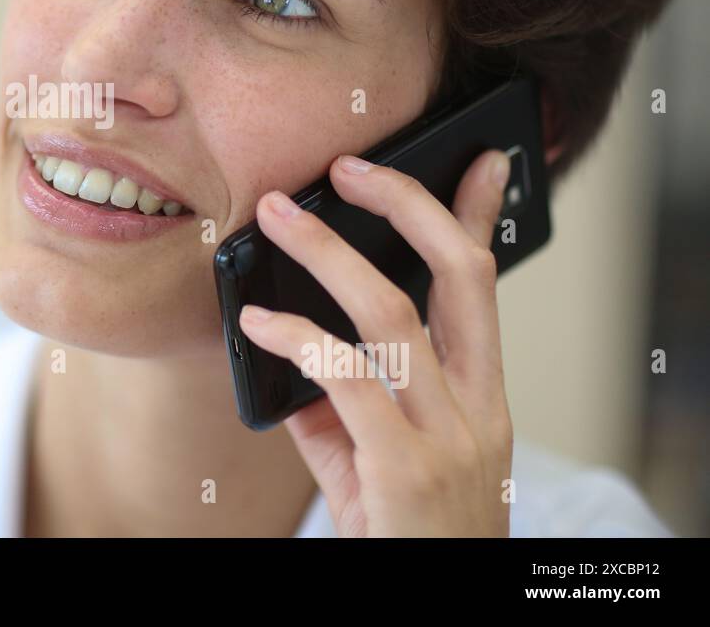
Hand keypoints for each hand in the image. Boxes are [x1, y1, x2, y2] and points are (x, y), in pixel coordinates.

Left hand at [238, 150, 513, 536]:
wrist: (432, 602)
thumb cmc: (400, 529)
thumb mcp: (377, 455)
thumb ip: (339, 397)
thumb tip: (284, 335)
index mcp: (481, 396)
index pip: (484, 287)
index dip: (481, 216)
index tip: (478, 159)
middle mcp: (478, 408)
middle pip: (459, 277)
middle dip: (410, 206)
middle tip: (350, 166)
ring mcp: (448, 438)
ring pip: (392, 314)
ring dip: (327, 254)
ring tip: (276, 217)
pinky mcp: (405, 470)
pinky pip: (344, 378)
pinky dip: (296, 336)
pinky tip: (257, 321)